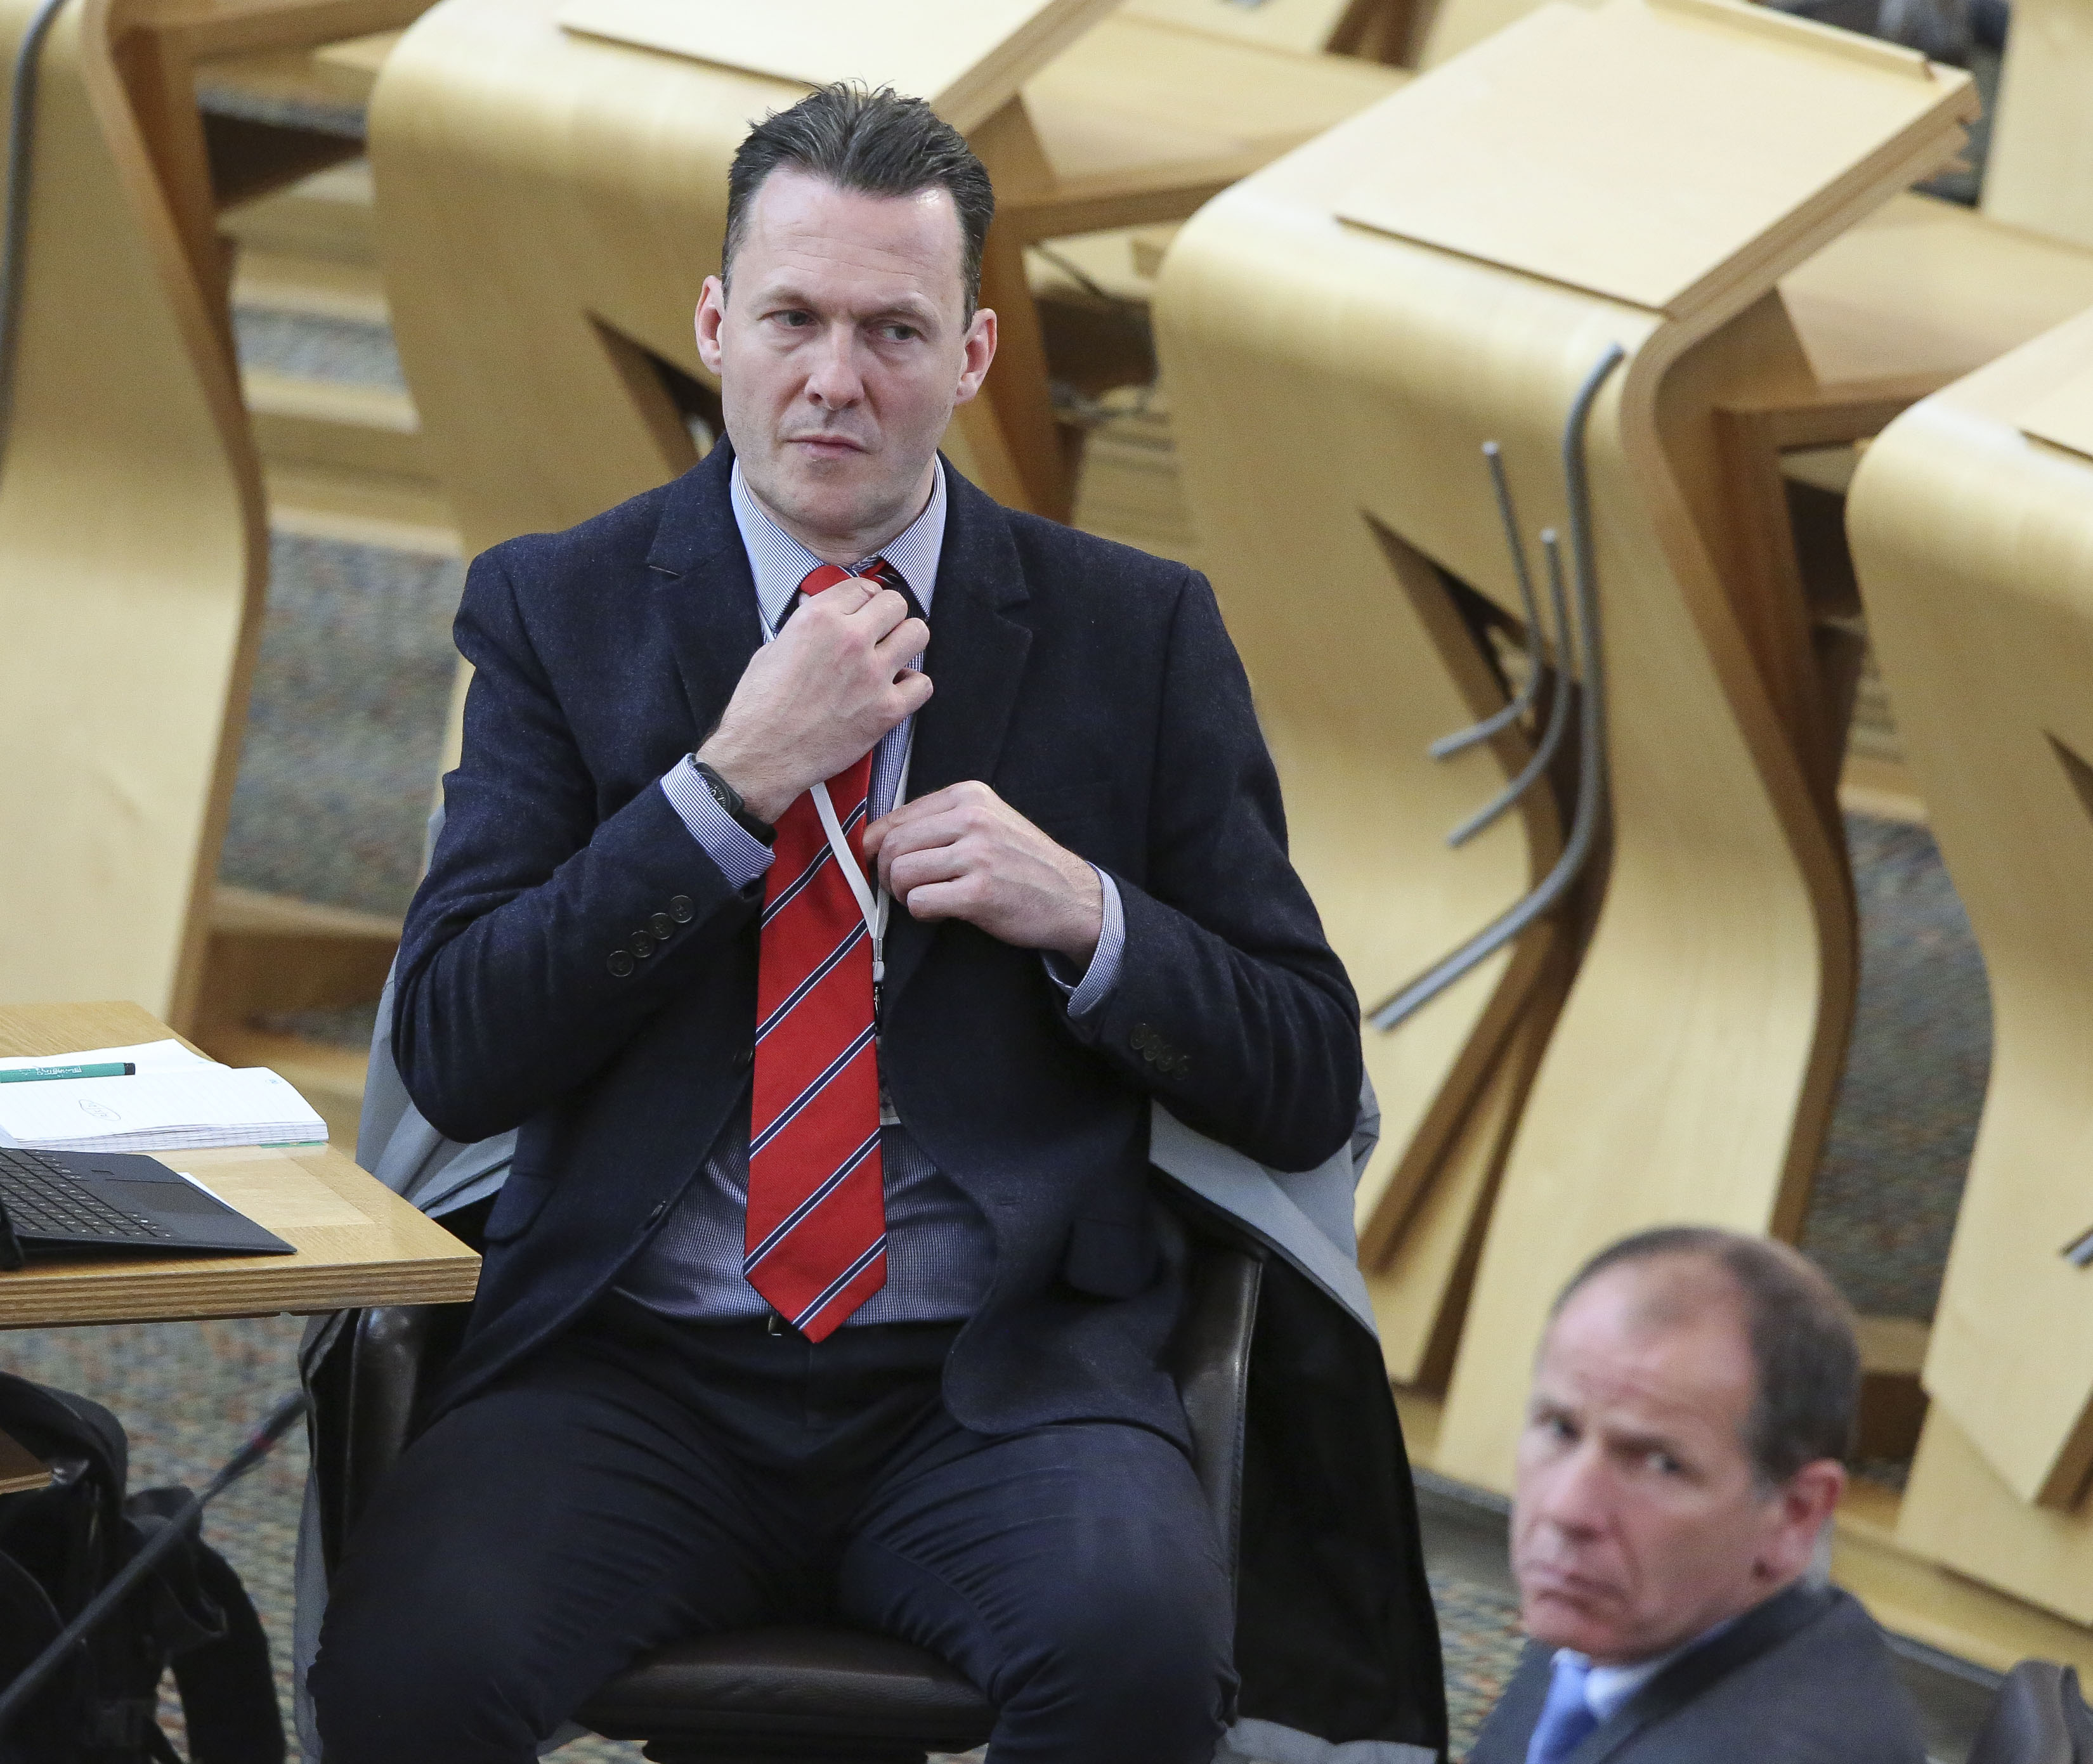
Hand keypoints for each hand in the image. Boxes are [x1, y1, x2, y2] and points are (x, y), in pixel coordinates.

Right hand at [697, 578, 930, 822]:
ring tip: (893, 655)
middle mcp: (850, 639)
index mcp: (818, 618)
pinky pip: (922, 684)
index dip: (865, 599)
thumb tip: (819, 621)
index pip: (863, 587)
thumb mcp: (772, 649)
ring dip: (906, 642)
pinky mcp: (886, 709)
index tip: (865, 609)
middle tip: (880, 632)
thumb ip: (804, 629)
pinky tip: (896, 690)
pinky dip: (913, 686)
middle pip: (895, 604)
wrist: (761, 754)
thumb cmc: (760, 708)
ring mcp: (873, 674)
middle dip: (888, 616)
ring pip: (917, 634)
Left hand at [863, 782, 1102, 960]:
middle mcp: (973, 818)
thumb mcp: (988, 821)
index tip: (878, 863)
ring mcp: (978, 855)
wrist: (1071, 895)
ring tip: (922, 898)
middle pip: (893, 845)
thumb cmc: (1022, 862)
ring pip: (901, 872)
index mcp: (969, 795)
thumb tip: (878, 838)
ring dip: (902, 894)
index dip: (876, 846)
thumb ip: (940, 821)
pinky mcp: (980, 892)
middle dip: (887, 873)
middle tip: (902, 888)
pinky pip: (920, 901)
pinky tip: (940, 911)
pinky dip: (920, 912)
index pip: (896, 817)